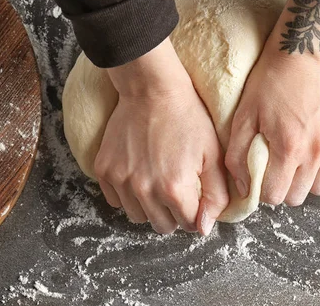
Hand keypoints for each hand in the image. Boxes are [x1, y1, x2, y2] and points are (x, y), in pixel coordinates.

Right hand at [94, 39, 228, 234]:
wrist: (152, 90)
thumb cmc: (187, 118)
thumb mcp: (213, 155)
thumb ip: (216, 195)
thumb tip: (204, 229)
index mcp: (174, 188)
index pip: (189, 224)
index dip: (197, 213)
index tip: (197, 198)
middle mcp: (144, 189)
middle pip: (162, 226)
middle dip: (174, 214)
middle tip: (179, 191)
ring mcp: (120, 180)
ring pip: (137, 217)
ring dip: (150, 207)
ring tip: (158, 183)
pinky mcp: (104, 170)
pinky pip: (115, 201)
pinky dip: (128, 196)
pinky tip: (140, 176)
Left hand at [225, 0, 319, 205]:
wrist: (303, 52)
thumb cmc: (270, 82)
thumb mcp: (244, 116)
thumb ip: (238, 156)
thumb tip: (244, 187)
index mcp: (288, 148)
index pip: (275, 196)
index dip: (264, 190)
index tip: (263, 176)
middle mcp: (316, 150)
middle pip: (299, 196)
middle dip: (285, 188)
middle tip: (279, 168)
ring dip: (308, 180)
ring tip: (300, 161)